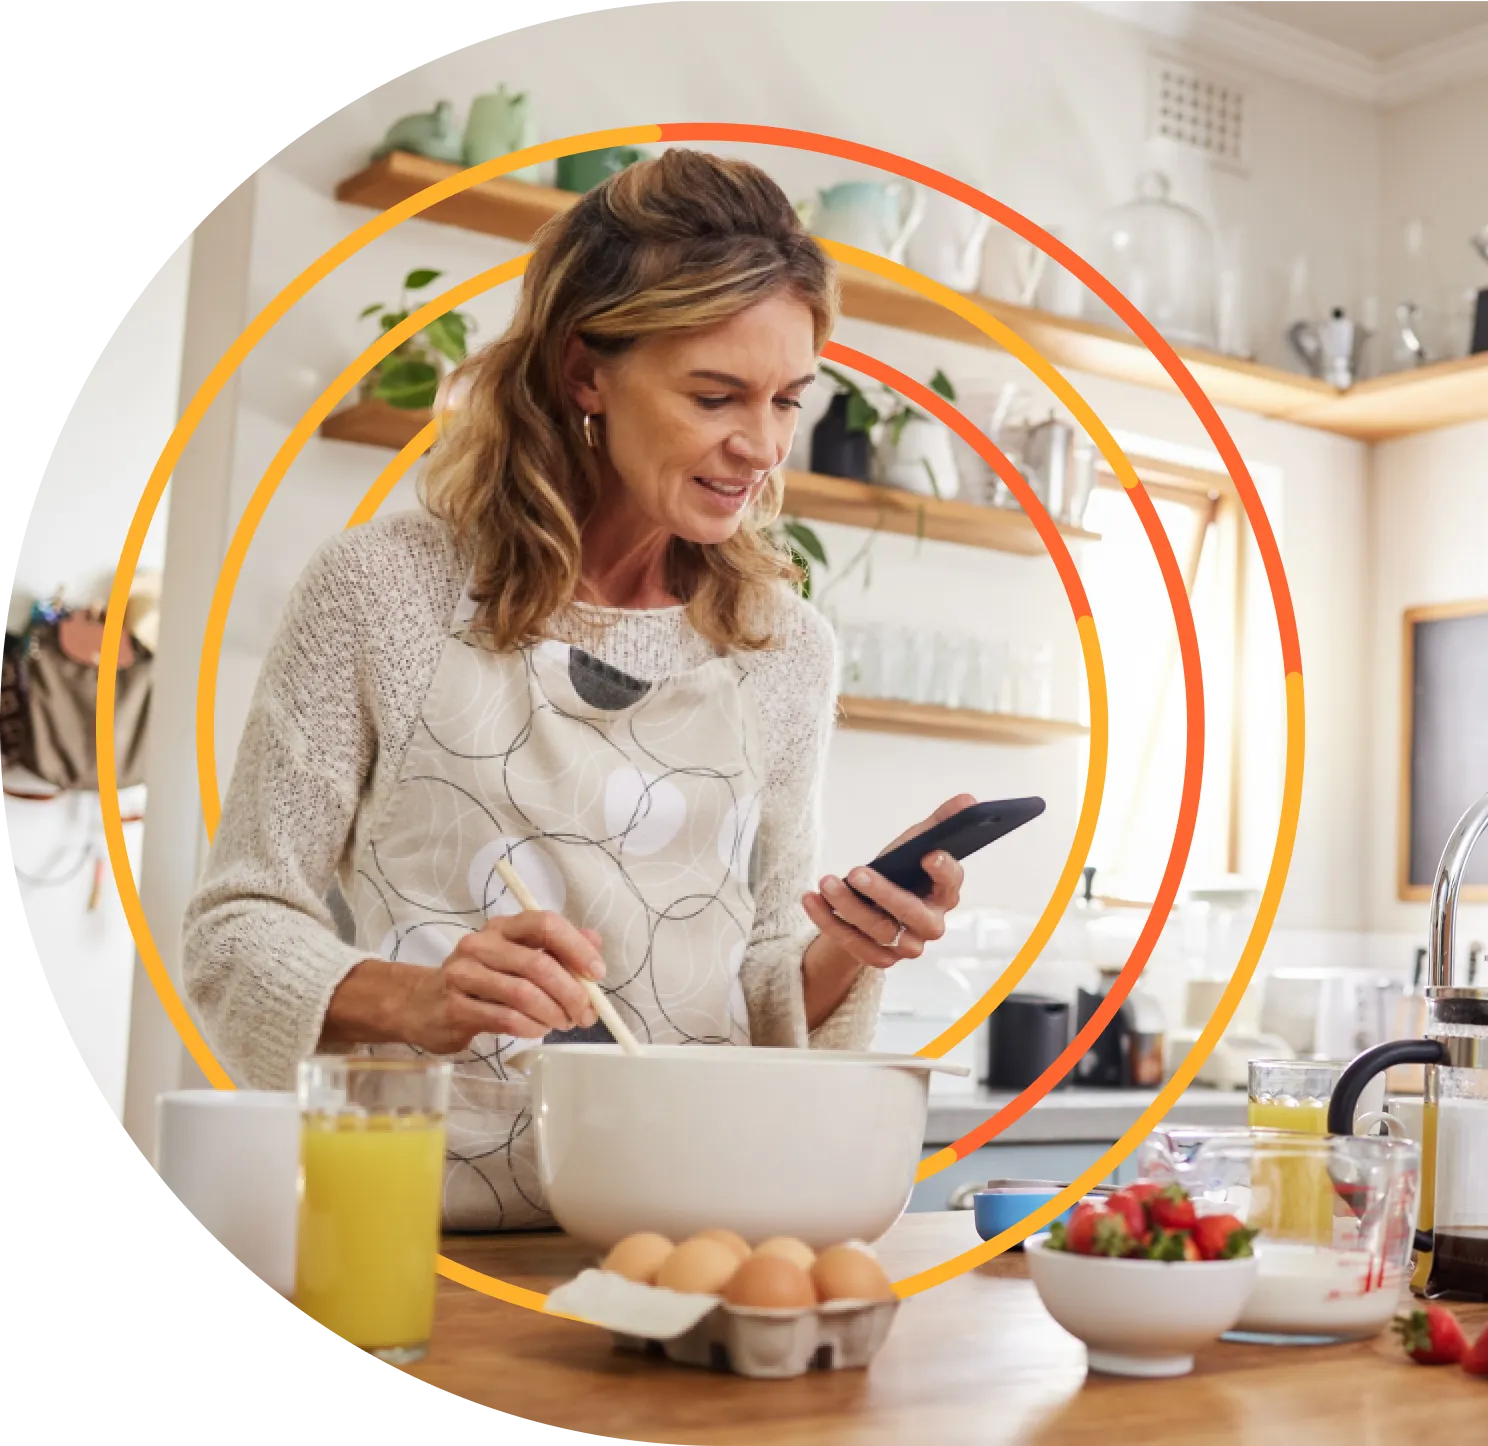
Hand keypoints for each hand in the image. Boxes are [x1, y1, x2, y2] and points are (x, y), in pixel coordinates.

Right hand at [324, 912, 606, 1054]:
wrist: (418, 1004)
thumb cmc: (477, 981)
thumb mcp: (515, 958)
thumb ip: (554, 949)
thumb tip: (594, 942)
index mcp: (502, 928)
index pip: (545, 924)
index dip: (576, 948)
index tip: (597, 973)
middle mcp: (481, 944)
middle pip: (538, 964)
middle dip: (571, 992)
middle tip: (585, 1013)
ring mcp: (464, 974)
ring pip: (523, 993)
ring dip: (553, 1013)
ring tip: (562, 1023)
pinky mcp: (454, 1006)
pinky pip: (505, 1018)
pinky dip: (530, 1027)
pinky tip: (537, 1030)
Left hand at [802, 793, 972, 970]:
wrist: (873, 908)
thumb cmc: (900, 873)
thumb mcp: (915, 845)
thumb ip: (940, 822)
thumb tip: (967, 799)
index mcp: (945, 893)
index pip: (951, 883)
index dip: (943, 871)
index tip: (929, 854)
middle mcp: (930, 924)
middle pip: (912, 913)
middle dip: (884, 893)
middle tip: (856, 872)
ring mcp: (906, 946)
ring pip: (878, 930)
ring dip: (848, 906)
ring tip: (826, 882)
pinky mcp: (880, 959)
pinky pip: (853, 944)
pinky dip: (828, 921)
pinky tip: (812, 899)